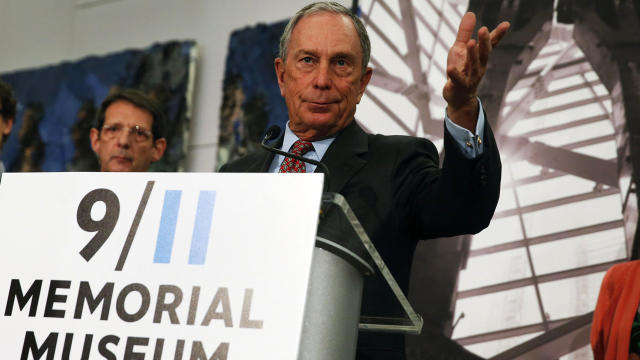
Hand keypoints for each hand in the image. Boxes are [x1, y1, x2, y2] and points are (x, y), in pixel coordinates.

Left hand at [443, 12, 509, 130]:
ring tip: (471, 43)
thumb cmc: (460, 70)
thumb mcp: (460, 49)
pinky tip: (450, 68)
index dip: (497, 35)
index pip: (490, 44)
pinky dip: (455, 74)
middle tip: (484, 30)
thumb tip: (471, 13)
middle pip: (484, 54)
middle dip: (484, 42)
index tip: (506, 24)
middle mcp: (479, 67)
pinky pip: (458, 80)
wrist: (458, 97)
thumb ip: (465, 33)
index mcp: (480, 57)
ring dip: (472, 55)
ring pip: (473, 66)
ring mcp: (470, 77)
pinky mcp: (459, 86)